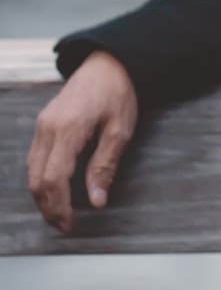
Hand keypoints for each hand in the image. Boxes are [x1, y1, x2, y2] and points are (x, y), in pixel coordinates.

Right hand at [26, 50, 138, 232]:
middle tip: (64, 225)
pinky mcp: (43, 124)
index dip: (59, 207)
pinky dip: (42, 179)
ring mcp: (42, 125)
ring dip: (43, 195)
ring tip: (60, 213)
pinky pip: (35, 158)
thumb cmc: (117, 93)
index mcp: (67, 130)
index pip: (54, 179)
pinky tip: (55, 190)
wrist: (106, 63)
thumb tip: (97, 200)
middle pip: (37, 179)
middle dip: (48, 207)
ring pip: (31, 171)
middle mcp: (47, 128)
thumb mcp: (120, 130)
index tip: (70, 224)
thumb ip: (105, 165)